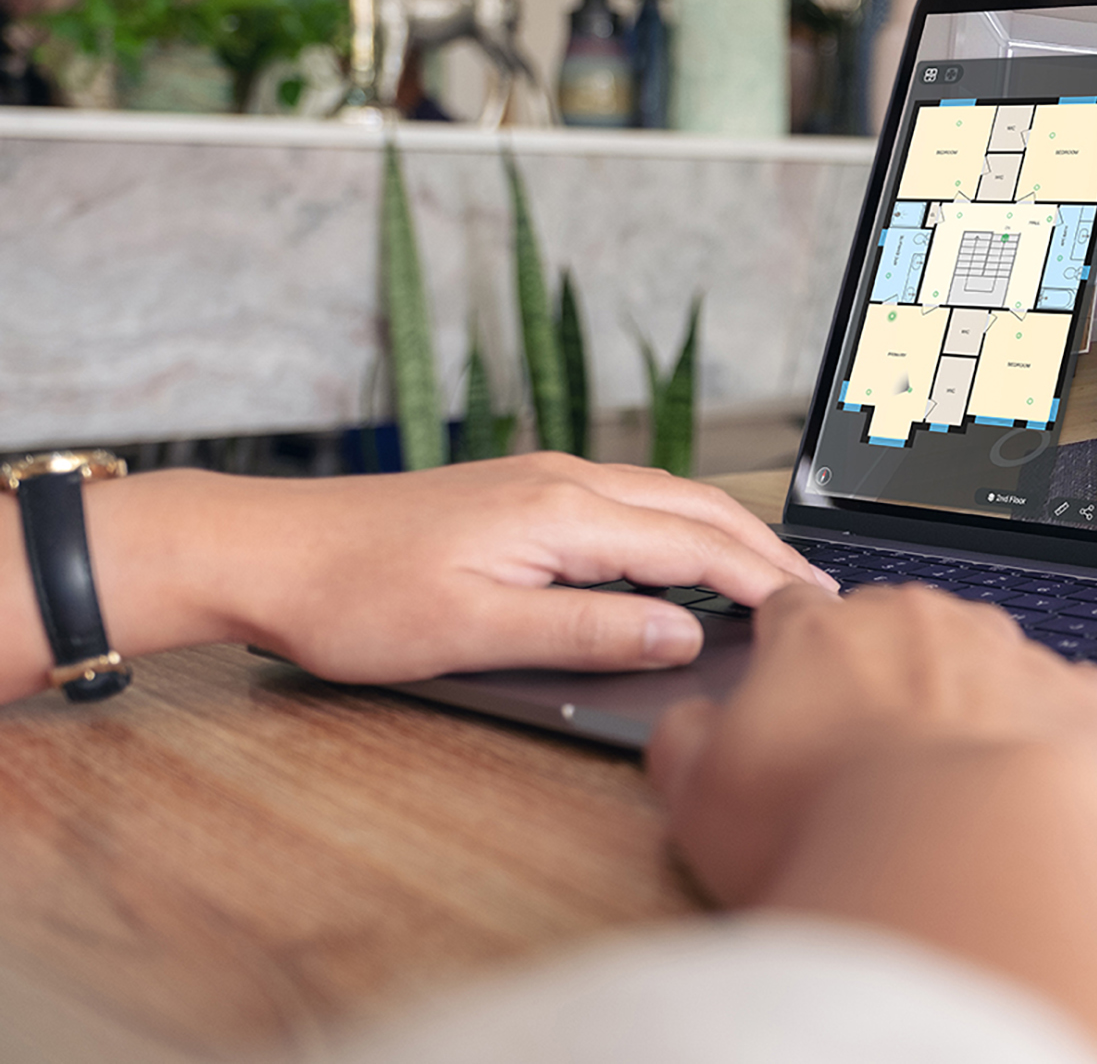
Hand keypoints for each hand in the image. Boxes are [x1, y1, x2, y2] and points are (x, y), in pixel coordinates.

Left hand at [0, 453, 836, 701]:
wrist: (266, 550)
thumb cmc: (354, 596)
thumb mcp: (478, 632)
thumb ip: (590, 630)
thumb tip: (683, 632)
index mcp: (563, 512)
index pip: (695, 545)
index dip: (762, 580)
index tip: (814, 614)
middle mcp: (564, 480)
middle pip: (695, 507)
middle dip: (763, 549)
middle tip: (817, 596)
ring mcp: (542, 478)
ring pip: (665, 497)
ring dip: (724, 533)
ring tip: (769, 575)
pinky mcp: (520, 491)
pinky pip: (628, 500)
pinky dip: (678, 526)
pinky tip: (679, 555)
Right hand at [649, 583, 1096, 904]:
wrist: (963, 863)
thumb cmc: (827, 834)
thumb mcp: (699, 801)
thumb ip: (687, 745)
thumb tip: (692, 725)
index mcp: (822, 633)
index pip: (794, 610)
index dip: (790, 651)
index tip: (794, 689)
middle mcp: (921, 622)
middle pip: (896, 628)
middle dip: (885, 679)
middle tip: (871, 765)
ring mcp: (1012, 656)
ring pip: (987, 662)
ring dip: (971, 705)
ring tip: (955, 790)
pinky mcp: (1087, 704)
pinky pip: (1071, 706)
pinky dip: (1054, 739)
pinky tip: (1035, 790)